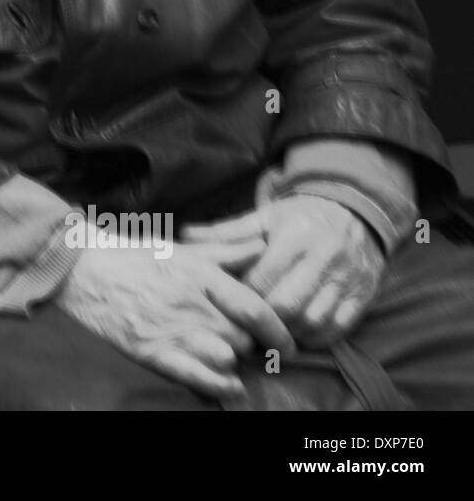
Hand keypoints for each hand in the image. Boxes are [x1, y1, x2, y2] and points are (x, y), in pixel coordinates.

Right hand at [54, 229, 295, 400]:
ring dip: (232, 360)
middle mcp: (190, 304)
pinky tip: (229, 386)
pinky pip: (198, 377)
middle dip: (250, 343)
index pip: (255, 308)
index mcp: (200, 275)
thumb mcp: (181, 248)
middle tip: (249, 345)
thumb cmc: (133, 256)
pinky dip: (220, 385)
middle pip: (243, 337)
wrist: (82, 270)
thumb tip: (262, 248)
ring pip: (226, 358)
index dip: (279, 331)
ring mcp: (170, 330)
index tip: (288, 344)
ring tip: (228, 356)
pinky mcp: (151, 352)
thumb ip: (224, 251)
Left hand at [182, 196, 384, 348]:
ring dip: (288, 333)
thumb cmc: (299, 217)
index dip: (242, 297)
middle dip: (262, 320)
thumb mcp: (264, 216)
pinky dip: (317, 337)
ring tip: (269, 331)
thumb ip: (226, 232)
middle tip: (246, 324)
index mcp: (294, 238)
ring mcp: (346, 279)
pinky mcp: (363, 295)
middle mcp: (323, 259)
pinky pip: (339, 328)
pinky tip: (299, 334)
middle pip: (286, 305)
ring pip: (313, 321)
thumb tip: (185, 235)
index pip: (262, 280)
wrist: (354, 211)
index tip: (230, 302)